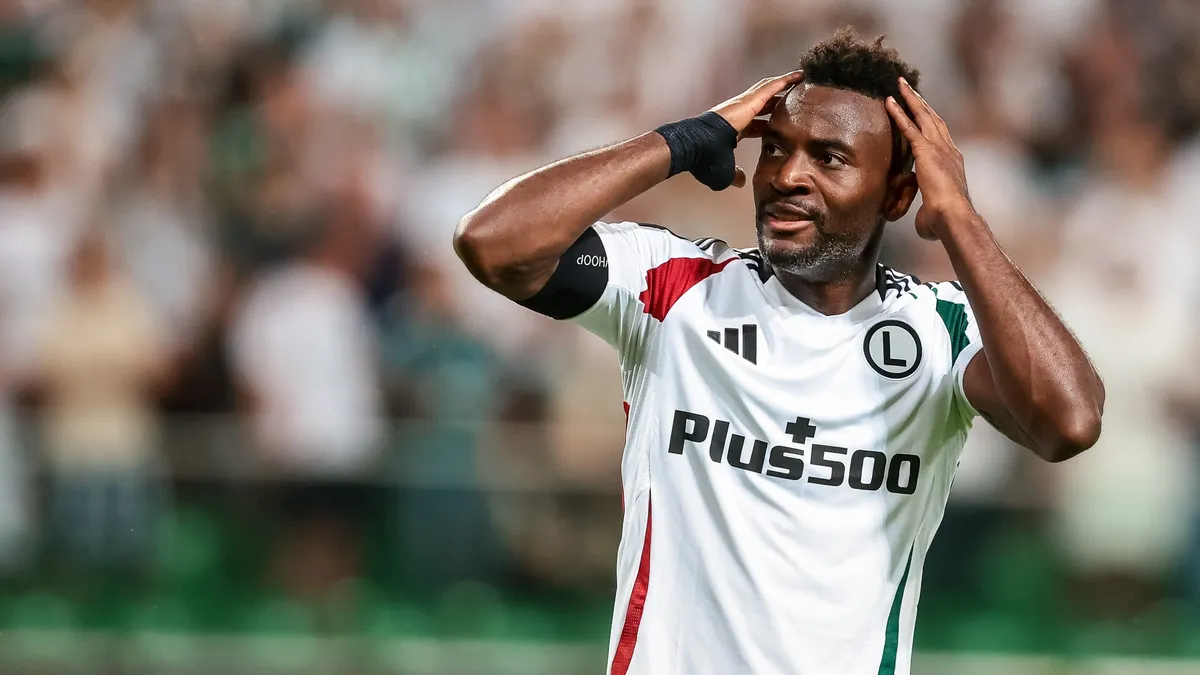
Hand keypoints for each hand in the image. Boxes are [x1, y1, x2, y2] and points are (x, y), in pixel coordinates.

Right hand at [710, 70, 804, 187]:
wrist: (695, 147)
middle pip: (764, 104)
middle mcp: (739, 113)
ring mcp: (743, 104)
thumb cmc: (705, 159)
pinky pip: (772, 86)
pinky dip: (786, 80)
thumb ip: (735, 174)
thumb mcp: (725, 171)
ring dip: (785, 85)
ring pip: (768, 90)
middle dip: (779, 101)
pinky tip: (799, 76)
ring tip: (801, 79)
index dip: (771, 124)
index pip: (757, 124)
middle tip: (796, 97)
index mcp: (735, 128)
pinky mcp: (749, 99)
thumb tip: (741, 181)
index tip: (783, 125)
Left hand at [885, 78, 974, 239]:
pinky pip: (909, 126)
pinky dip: (899, 112)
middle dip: (922, 102)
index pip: (940, 137)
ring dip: (911, 98)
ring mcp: (939, 148)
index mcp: (953, 162)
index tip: (924, 112)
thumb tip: (924, 228)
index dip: (932, 123)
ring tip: (900, 84)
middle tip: (910, 88)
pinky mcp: (926, 150)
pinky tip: (888, 101)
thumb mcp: (934, 215)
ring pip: (923, 116)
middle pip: (934, 119)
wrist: (954, 216)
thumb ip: (928, 214)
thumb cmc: (945, 222)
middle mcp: (949, 150)